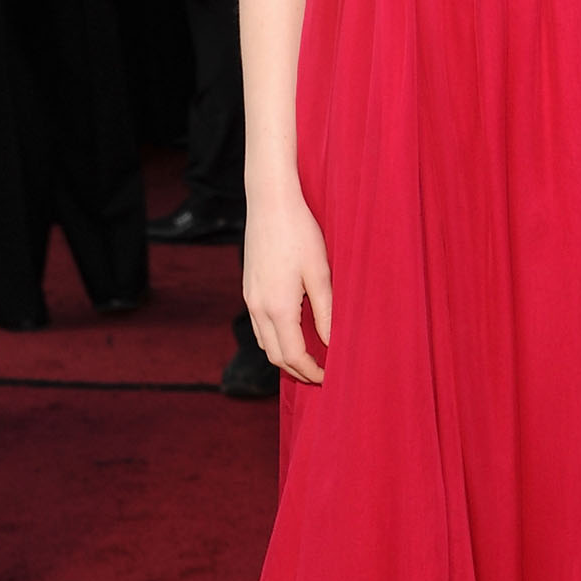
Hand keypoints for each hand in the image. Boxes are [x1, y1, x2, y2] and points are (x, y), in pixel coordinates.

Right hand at [244, 185, 331, 383]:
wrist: (270, 203)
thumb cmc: (300, 233)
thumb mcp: (320, 273)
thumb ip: (326, 312)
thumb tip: (331, 343)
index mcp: (278, 308)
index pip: (293, 356)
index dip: (310, 372)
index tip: (328, 377)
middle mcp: (258, 308)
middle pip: (275, 356)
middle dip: (297, 370)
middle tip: (320, 375)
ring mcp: (249, 298)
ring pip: (264, 342)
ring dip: (284, 355)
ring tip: (309, 357)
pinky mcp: (248, 288)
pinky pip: (259, 325)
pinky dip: (275, 338)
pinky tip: (293, 332)